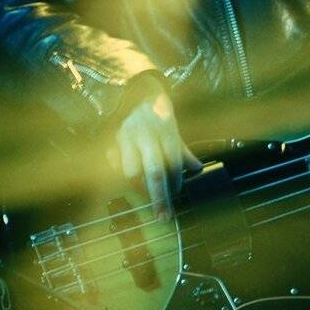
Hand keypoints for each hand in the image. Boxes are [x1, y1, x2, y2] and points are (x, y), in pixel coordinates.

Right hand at [110, 85, 201, 220]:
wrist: (135, 93)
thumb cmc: (158, 118)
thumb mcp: (173, 132)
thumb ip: (183, 153)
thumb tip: (197, 169)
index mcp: (167, 134)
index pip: (174, 164)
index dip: (175, 183)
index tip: (175, 196)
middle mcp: (148, 137)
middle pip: (155, 172)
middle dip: (159, 197)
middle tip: (163, 217)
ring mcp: (129, 138)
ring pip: (131, 172)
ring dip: (137, 186)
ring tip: (142, 190)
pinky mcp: (112, 140)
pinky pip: (114, 165)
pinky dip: (118, 173)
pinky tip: (123, 174)